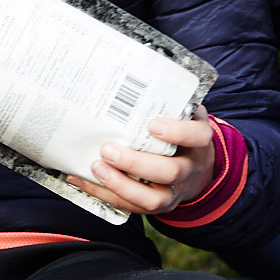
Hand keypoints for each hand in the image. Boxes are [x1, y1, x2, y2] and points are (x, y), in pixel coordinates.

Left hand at [68, 114, 217, 217]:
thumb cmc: (180, 134)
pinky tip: (81, 180)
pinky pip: (131, 206)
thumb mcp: (183, 114)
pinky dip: (104, 194)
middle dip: (136, 163)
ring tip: (96, 167)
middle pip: (169, 172)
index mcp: (199, 142)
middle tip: (108, 149)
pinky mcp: (157, 205)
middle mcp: (189, 169)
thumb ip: (168, 99)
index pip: (196, 136)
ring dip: (120, 185)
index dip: (177, 132)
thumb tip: (132, 72)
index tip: (151, 124)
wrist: (196, 169)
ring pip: (153, 199)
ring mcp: (174, 192)